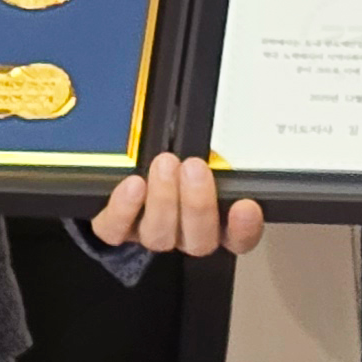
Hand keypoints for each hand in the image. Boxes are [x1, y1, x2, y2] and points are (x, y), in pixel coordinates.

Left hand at [89, 151, 265, 255]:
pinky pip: (116, 229)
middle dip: (198, 204)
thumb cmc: (175, 161)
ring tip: (164, 165)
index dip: (244, 228)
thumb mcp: (204, 150)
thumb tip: (231, 122)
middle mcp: (184, 233)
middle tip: (196, 168)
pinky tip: (133, 185)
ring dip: (163, 199)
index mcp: (215, 222)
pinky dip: (124, 208)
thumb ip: (217, 151)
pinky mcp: (116, 229)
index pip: (239, 238)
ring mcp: (150, 233)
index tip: (245, 206)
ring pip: (159, 235)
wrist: (120, 179)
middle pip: (199, 239)